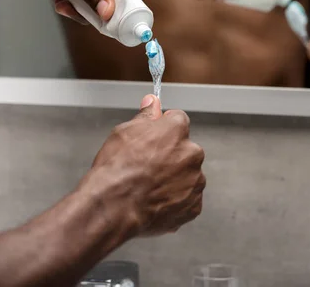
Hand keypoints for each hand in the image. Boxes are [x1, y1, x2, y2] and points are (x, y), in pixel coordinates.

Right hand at [82, 95, 204, 235]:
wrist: (115, 207)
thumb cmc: (117, 170)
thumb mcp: (124, 132)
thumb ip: (145, 116)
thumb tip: (152, 102)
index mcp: (177, 131)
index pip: (177, 119)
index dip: (163, 128)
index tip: (153, 136)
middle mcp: (192, 154)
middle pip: (185, 149)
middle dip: (171, 155)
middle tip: (147, 166)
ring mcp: (195, 182)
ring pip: (187, 175)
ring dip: (174, 179)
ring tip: (148, 187)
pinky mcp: (193, 207)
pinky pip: (187, 200)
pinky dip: (174, 201)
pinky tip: (154, 201)